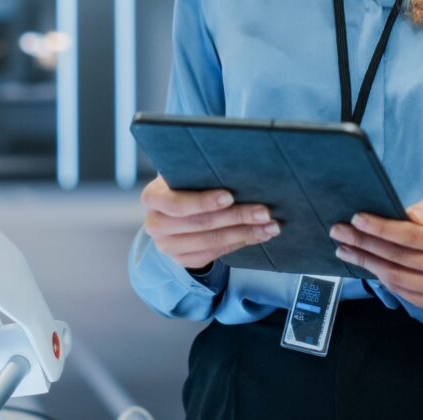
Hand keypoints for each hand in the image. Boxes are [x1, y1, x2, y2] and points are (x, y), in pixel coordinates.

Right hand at [141, 175, 280, 270]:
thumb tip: (236, 162)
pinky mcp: (183, 260)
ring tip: (270, 225)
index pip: (177, 204)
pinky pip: (216, 253)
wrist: (173, 208)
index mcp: (152, 198)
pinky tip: (259, 234)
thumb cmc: (185, 181)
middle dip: (237, 216)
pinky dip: (241, 242)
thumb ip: (200, 169)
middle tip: (264, 211)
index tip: (230, 196)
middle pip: (201, 223)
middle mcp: (155, 225)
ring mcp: (168, 247)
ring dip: (246, 232)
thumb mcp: (184, 171)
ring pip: (212, 240)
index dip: (204, 201)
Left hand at [329, 194, 422, 310]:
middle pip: (399, 257)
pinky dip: (378, 276)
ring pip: (395, 277)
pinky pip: (399, 291)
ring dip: (365, 262)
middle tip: (339, 232)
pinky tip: (364, 263)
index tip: (356, 218)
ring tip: (344, 248)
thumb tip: (409, 216)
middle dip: (364, 243)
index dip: (381, 228)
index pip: (412, 236)